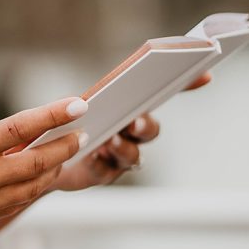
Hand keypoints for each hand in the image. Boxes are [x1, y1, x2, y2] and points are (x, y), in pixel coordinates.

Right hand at [0, 97, 87, 242]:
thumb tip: (22, 137)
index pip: (21, 127)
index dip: (53, 115)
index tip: (79, 105)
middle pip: (38, 162)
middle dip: (64, 146)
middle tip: (80, 133)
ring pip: (34, 185)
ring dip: (55, 167)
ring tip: (65, 151)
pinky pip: (19, 200)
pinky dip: (35, 185)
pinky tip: (42, 173)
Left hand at [47, 70, 212, 191]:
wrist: (43, 158)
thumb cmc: (67, 125)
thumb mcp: (77, 104)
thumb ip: (91, 97)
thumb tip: (85, 99)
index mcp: (128, 108)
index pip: (161, 95)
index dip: (187, 84)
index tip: (205, 74)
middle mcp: (130, 133)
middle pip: (150, 130)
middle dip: (145, 126)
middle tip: (135, 122)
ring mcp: (119, 156)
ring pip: (133, 156)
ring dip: (124, 149)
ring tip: (109, 142)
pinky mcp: (102, 174)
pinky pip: (106, 172)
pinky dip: (100, 164)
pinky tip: (92, 158)